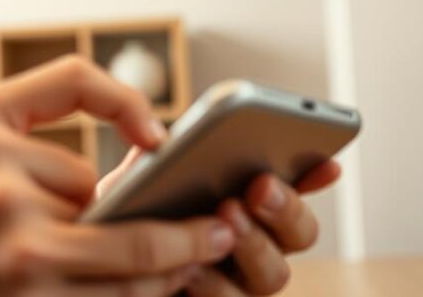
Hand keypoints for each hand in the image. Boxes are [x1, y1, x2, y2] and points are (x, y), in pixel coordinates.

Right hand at [0, 55, 236, 296]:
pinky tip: (163, 282)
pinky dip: (144, 286)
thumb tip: (124, 153)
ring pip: (121, 234)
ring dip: (164, 252)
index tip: (156, 136)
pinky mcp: (23, 284)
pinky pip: (112, 283)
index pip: (74, 79)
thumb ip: (18, 135)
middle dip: (103, 209)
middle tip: (160, 220)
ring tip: (196, 251)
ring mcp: (7, 226)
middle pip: (92, 181)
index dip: (128, 101)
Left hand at [96, 147, 340, 295]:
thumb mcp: (139, 184)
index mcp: (248, 208)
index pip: (295, 189)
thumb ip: (158, 160)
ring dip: (254, 245)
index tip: (324, 162)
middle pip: (300, 234)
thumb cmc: (127, 221)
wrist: (98, 275)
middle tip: (259, 186)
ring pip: (274, 273)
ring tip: (226, 220)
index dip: (315, 177)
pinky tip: (191, 269)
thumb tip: (164, 139)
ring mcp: (239, 283)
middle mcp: (254, 249)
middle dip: (286, 207)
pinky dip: (214, 285)